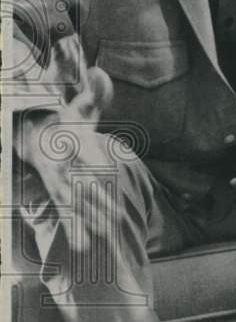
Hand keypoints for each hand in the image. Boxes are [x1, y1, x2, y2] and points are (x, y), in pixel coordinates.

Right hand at [18, 35, 114, 253]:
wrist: (37, 138)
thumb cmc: (66, 121)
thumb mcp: (79, 106)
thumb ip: (94, 92)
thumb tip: (100, 73)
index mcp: (69, 144)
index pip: (80, 153)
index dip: (88, 161)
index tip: (97, 172)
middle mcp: (62, 167)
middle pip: (79, 185)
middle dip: (94, 200)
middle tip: (111, 216)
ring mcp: (60, 185)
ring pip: (75, 205)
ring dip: (88, 221)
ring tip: (100, 238)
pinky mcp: (61, 196)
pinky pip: (69, 216)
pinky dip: (76, 231)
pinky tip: (87, 248)